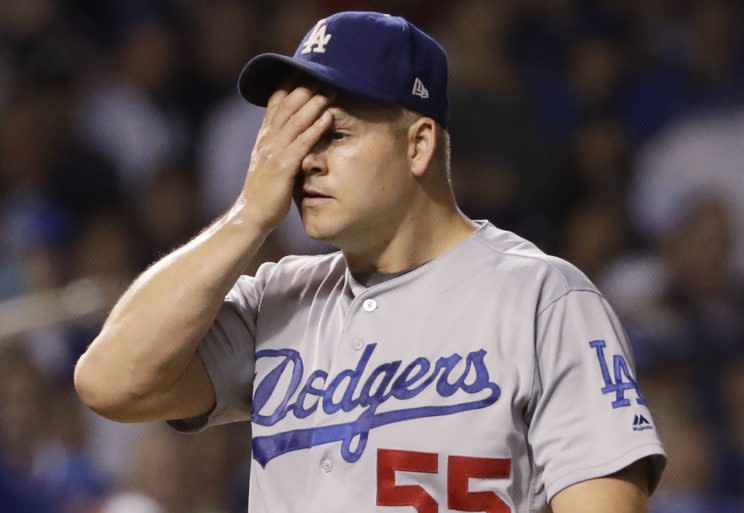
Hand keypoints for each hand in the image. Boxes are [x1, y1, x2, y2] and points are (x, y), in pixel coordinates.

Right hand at [239, 85, 333, 232]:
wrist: (251, 214)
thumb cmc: (265, 192)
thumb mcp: (269, 163)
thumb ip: (278, 147)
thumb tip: (293, 135)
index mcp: (264, 138)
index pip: (275, 104)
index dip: (289, 87)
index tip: (304, 72)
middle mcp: (267, 141)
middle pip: (286, 107)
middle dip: (304, 89)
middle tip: (322, 74)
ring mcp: (274, 153)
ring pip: (295, 121)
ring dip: (313, 104)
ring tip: (329, 91)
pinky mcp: (283, 167)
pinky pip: (302, 143)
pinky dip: (316, 128)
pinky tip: (328, 117)